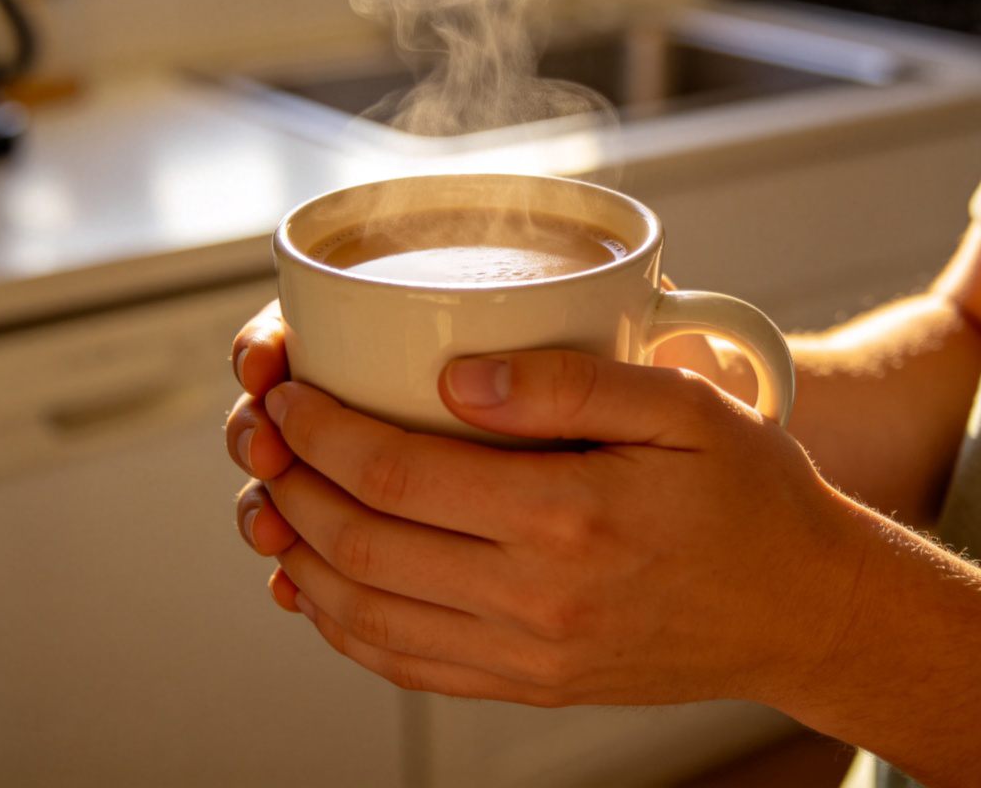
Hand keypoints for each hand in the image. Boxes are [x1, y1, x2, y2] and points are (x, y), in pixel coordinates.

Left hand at [226, 313, 859, 709]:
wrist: (801, 607)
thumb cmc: (747, 495)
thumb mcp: (680, 406)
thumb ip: (566, 385)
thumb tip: (456, 379)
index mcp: (567, 517)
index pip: (397, 475)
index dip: (322, 431)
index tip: (289, 392)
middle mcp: (537, 599)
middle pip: (363, 545)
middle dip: (290, 482)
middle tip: (261, 436)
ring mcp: (529, 654)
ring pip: (367, 615)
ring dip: (299, 554)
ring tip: (268, 501)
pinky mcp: (531, 682)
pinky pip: (407, 666)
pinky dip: (343, 627)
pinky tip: (317, 587)